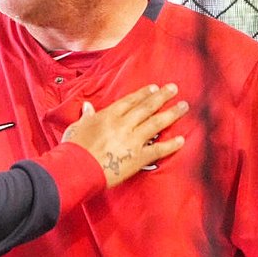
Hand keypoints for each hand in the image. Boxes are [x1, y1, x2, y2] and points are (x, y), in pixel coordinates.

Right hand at [62, 84, 187, 186]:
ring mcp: (132, 140)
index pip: (130, 101)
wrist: (77, 168)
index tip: (154, 88)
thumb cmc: (74, 149)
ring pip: (156, 123)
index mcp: (108, 116)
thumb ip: (86, 117)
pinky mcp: (138, 158)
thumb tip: (87, 107)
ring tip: (183, 106)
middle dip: (162, 97)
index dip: (144, 94)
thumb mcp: (77, 127)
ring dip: (171, 114)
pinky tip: (181, 140)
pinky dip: (171, 145)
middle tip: (174, 89)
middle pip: (147, 107)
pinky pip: (158, 149)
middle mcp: (123, 125)